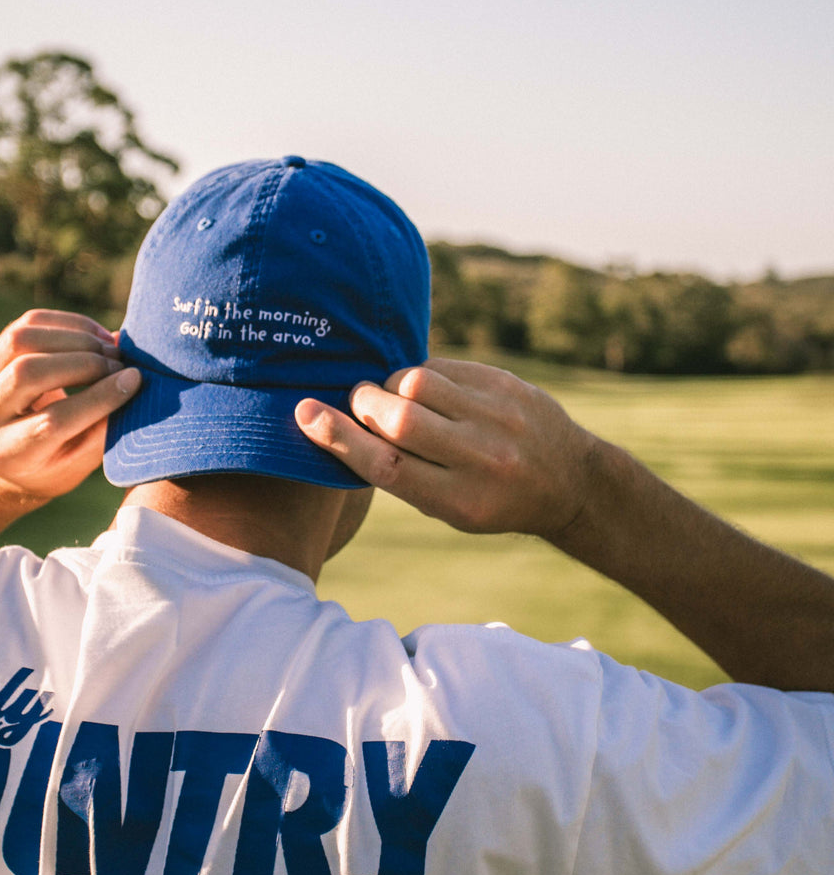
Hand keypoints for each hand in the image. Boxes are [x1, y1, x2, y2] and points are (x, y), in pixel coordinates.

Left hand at [0, 309, 140, 499]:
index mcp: (5, 455)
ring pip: (22, 340)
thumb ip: (103, 427)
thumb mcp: (80, 462)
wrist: (11, 456)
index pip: (53, 421)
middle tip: (120, 362)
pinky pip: (27, 325)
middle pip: (28, 373)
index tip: (133, 380)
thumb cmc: (54, 465)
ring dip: (74, 337)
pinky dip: (67, 324)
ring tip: (109, 347)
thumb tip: (131, 379)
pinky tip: (95, 336)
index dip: (98, 398)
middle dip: (83, 362)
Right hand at [295, 358, 597, 537]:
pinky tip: (427, 389)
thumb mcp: (449, 507)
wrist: (569, 480)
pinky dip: (422, 375)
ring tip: (394, 396)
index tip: (305, 413)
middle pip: (399, 419)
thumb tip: (341, 422)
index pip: (386, 466)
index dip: (338, 438)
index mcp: (460, 501)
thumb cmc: (490, 499)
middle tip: (358, 402)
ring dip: (392, 385)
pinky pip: (444, 367)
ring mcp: (498, 417)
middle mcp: (481, 458)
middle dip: (365, 404)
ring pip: (418, 382)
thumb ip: (402, 471)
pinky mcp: (506, 385)